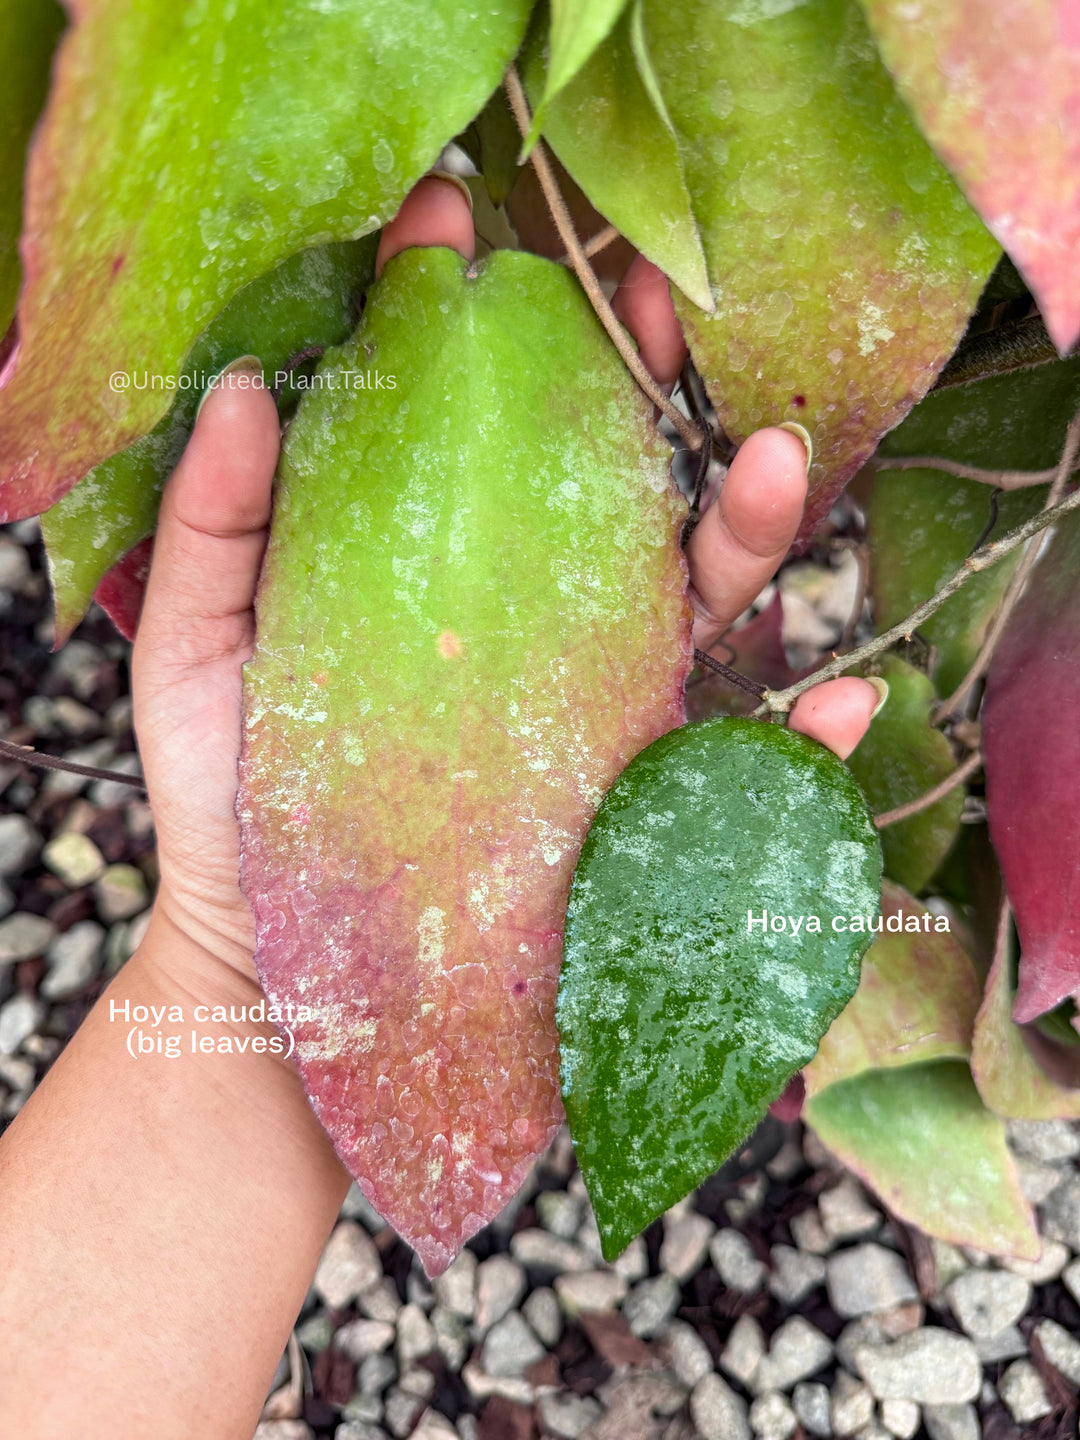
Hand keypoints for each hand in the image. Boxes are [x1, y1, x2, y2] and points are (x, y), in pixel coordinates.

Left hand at [131, 176, 879, 988]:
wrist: (274, 963)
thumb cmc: (234, 800)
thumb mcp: (200, 655)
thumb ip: (219, 531)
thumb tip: (245, 385)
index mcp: (444, 562)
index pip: (481, 423)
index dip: (479, 317)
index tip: (455, 220)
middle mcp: (537, 620)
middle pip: (615, 482)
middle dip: (647, 380)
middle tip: (651, 297)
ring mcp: (596, 711)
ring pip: (700, 600)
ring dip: (755, 526)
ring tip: (775, 457)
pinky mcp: (632, 809)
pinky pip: (741, 774)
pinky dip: (803, 746)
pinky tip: (834, 706)